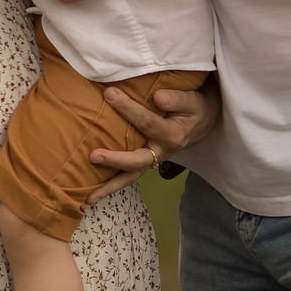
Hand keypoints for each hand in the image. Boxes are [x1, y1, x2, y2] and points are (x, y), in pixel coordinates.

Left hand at [84, 79, 222, 202]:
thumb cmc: (193, 108)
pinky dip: (111, 185)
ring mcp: (152, 160)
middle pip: (137, 160)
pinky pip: (127, 175)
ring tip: (89, 197)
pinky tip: (92, 192)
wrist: (202, 123)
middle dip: (115, 160)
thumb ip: (177, 99)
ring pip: (131, 176)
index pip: (148, 123)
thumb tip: (158, 97)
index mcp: (172, 135)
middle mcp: (161, 152)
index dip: (128, 108)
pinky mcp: (144, 163)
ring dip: (110, 186)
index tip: (109, 93)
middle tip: (93, 156)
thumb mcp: (191, 101)